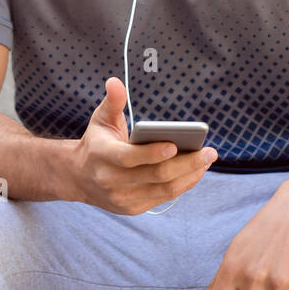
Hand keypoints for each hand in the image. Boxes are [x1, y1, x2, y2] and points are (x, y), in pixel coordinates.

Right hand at [65, 76, 216, 213]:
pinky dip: (183, 185)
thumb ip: (113, 102)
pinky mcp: (132, 208)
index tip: (175, 144)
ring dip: (190, 175)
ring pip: (164, 190)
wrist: (78, 177)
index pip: (130, 158)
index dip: (153, 153)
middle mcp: (111, 180)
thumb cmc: (97, 142)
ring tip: (208, 160)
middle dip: (186, 164)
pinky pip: (164, 198)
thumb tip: (115, 81)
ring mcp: (122, 198)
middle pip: (155, 176)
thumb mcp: (100, 119)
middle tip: (209, 152)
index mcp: (102, 156)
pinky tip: (197, 171)